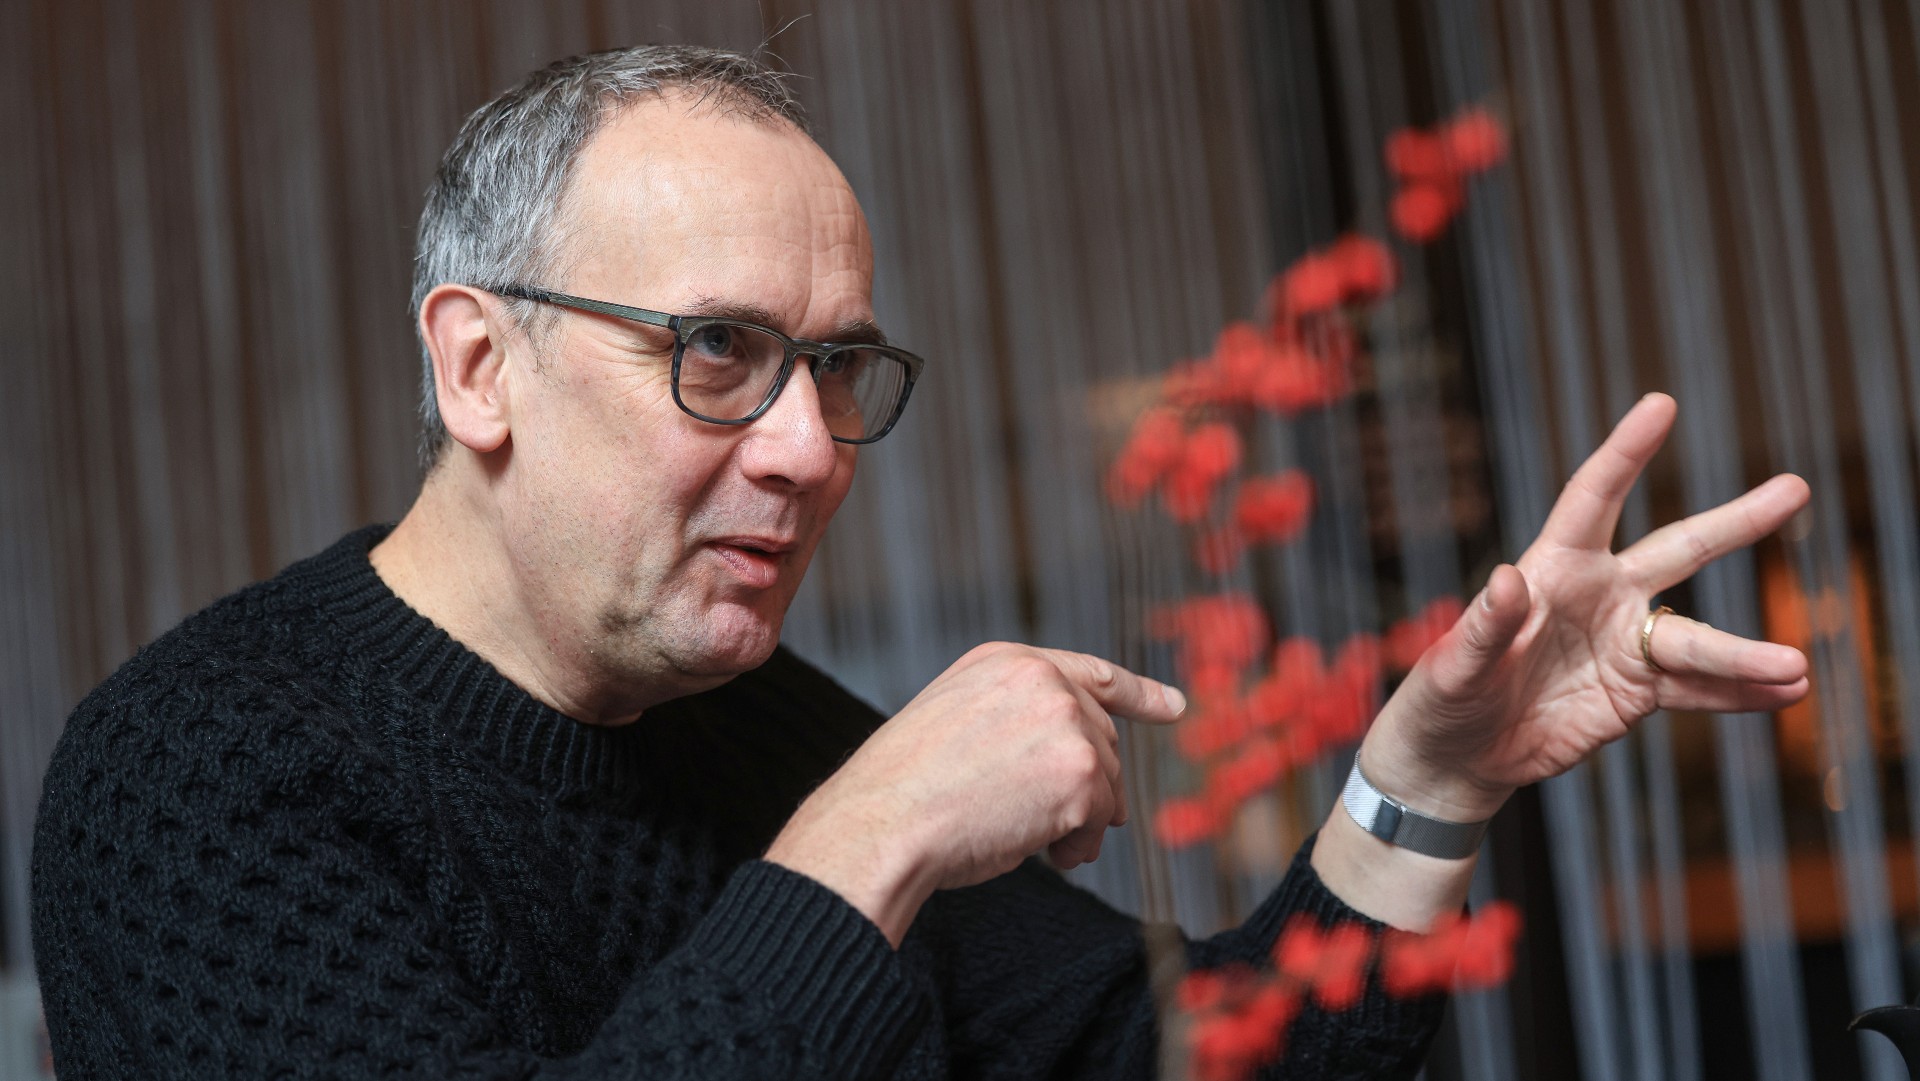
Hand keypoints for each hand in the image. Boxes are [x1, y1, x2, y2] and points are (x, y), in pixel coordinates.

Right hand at [764, 642, 1185, 943]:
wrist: (883, 823)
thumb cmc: (905, 791)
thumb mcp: (959, 722)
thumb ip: (1018, 720)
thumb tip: (1088, 767)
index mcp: (1008, 661)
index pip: (1092, 673)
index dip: (1140, 694)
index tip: (1174, 706)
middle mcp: (1044, 680)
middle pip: (1103, 740)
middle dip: (1088, 787)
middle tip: (1059, 829)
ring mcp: (1067, 722)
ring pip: (1107, 782)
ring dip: (1080, 822)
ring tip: (1038, 844)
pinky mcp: (1082, 772)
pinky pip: (1100, 820)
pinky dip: (1077, 846)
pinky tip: (1045, 855)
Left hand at [1363, 393, 1810, 821]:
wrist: (1458, 755)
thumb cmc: (1445, 696)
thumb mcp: (1453, 665)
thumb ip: (1483, 628)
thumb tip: (1504, 578)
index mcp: (1552, 570)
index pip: (1592, 499)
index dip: (1625, 453)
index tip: (1661, 405)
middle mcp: (1600, 596)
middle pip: (1677, 550)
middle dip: (1735, 522)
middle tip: (1795, 488)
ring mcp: (1623, 643)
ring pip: (1696, 640)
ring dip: (1746, 654)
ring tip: (1796, 665)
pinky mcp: (1636, 693)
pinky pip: (1697, 691)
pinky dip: (1741, 695)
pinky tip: (1786, 695)